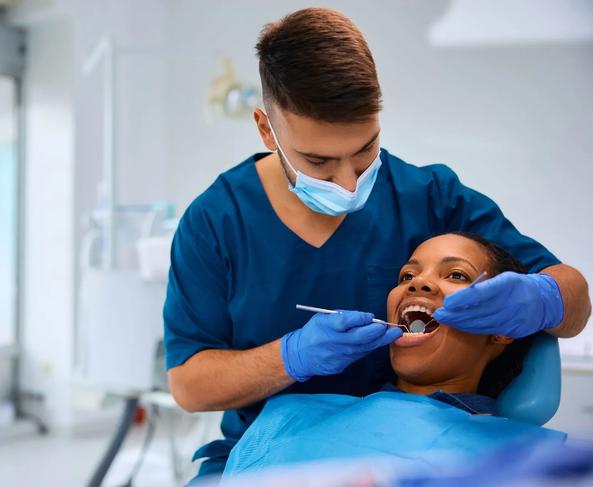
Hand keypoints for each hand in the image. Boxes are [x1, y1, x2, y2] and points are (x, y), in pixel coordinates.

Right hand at [281, 310, 402, 381]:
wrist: (301, 355)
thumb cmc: (314, 331)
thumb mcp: (323, 318)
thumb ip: (343, 316)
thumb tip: (366, 318)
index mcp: (326, 327)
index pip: (345, 322)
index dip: (360, 319)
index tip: (371, 316)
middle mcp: (333, 342)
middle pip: (359, 337)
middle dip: (377, 332)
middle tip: (390, 327)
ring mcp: (338, 355)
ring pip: (364, 348)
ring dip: (380, 341)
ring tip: (394, 334)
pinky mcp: (342, 365)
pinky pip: (359, 355)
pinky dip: (370, 348)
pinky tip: (379, 342)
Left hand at [433, 272, 563, 337]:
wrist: (545, 302)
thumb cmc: (518, 287)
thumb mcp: (504, 279)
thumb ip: (484, 287)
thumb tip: (459, 295)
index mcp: (508, 285)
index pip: (482, 293)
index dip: (463, 299)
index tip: (447, 302)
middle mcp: (511, 303)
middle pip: (479, 311)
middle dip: (456, 314)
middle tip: (439, 314)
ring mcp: (513, 319)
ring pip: (481, 323)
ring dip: (460, 323)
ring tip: (443, 319)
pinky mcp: (513, 330)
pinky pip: (488, 330)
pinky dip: (471, 328)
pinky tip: (458, 325)